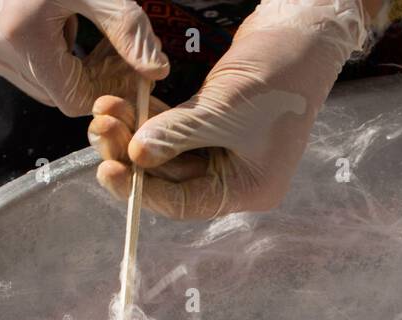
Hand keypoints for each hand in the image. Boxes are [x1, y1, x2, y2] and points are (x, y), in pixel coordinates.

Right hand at [0, 0, 168, 116]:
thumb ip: (128, 30)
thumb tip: (157, 70)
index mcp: (18, 35)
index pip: (71, 100)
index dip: (101, 88)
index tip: (121, 67)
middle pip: (51, 94)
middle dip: (82, 75)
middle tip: (104, 46)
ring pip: (32, 81)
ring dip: (57, 62)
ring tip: (66, 21)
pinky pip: (11, 63)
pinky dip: (33, 50)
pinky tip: (41, 19)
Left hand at [89, 0, 370, 218]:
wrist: (301, 33)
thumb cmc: (278, 76)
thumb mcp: (224, 111)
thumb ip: (177, 135)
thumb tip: (133, 156)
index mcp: (247, 188)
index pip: (185, 202)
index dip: (144, 190)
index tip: (108, 169)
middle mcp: (235, 175)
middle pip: (172, 178)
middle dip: (132, 155)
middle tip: (100, 131)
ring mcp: (225, 148)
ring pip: (168, 151)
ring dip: (135, 132)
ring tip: (105, 109)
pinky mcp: (215, 122)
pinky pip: (174, 128)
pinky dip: (150, 117)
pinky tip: (124, 102)